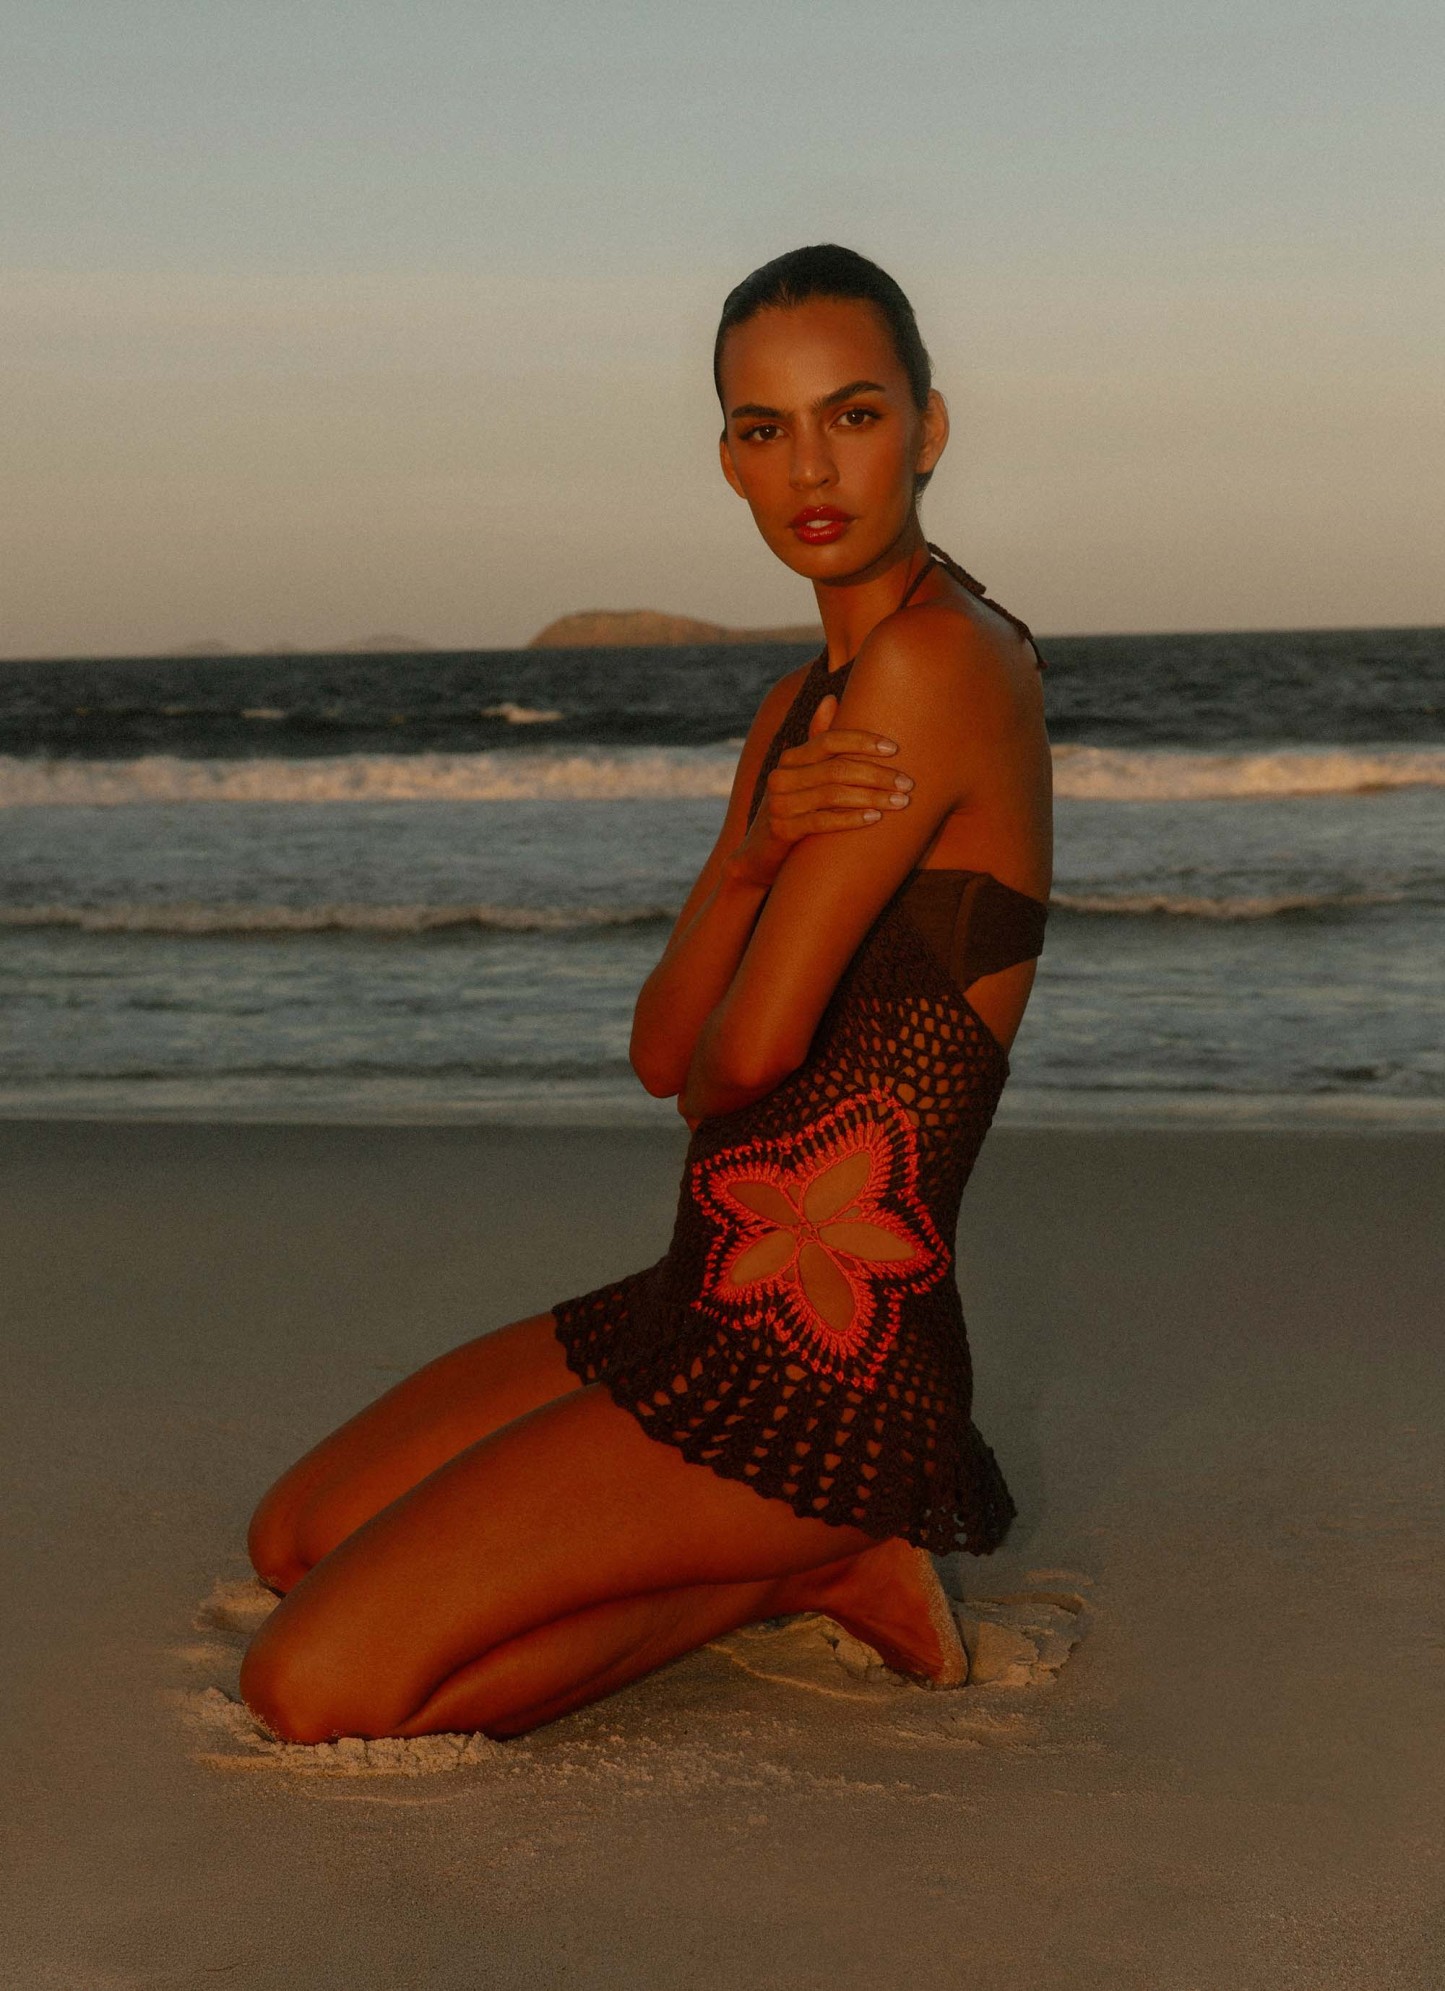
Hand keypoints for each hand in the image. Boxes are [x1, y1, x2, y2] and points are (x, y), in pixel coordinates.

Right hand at [727, 693, 912, 890]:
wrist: (760, 853)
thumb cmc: (794, 808)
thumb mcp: (803, 773)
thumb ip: (817, 738)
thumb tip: (831, 698)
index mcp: (791, 758)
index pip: (829, 740)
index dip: (862, 741)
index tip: (894, 749)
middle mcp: (781, 776)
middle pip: (837, 768)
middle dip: (877, 775)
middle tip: (907, 783)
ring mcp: (779, 804)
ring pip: (833, 795)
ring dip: (872, 797)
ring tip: (901, 802)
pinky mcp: (781, 831)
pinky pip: (822, 822)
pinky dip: (851, 819)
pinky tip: (875, 819)